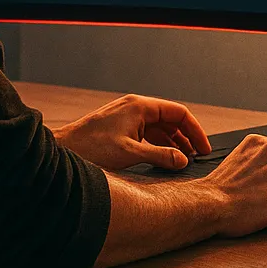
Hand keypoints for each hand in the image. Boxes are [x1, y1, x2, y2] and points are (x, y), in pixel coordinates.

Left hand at [55, 94, 211, 170]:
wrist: (63, 150)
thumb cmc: (91, 148)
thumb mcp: (130, 154)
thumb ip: (160, 157)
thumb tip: (183, 161)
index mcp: (140, 106)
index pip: (178, 112)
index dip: (195, 130)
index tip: (203, 149)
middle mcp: (134, 108)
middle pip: (170, 120)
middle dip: (185, 138)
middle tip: (196, 157)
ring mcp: (126, 117)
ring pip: (158, 128)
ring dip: (171, 143)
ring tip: (182, 161)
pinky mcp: (119, 128)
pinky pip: (146, 134)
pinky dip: (157, 145)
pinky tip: (162, 159)